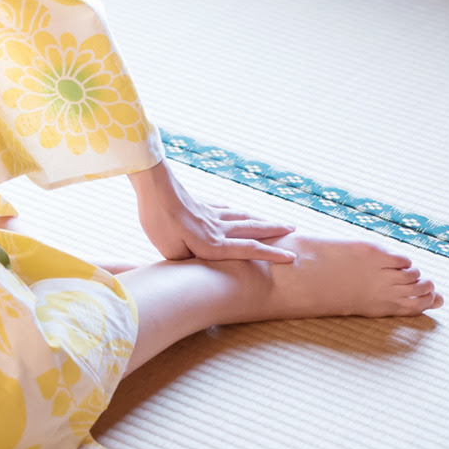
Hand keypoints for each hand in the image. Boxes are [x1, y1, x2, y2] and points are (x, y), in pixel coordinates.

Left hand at [132, 160, 295, 263]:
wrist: (153, 186)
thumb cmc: (158, 222)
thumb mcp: (170, 251)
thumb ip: (188, 262)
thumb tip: (195, 263)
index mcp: (213, 244)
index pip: (248, 251)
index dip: (271, 255)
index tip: (292, 257)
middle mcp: (217, 228)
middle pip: (252, 228)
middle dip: (274, 230)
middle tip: (294, 228)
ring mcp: (210, 213)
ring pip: (241, 216)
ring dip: (259, 219)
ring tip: (272, 222)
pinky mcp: (199, 204)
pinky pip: (223, 209)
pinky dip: (235, 211)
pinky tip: (236, 210)